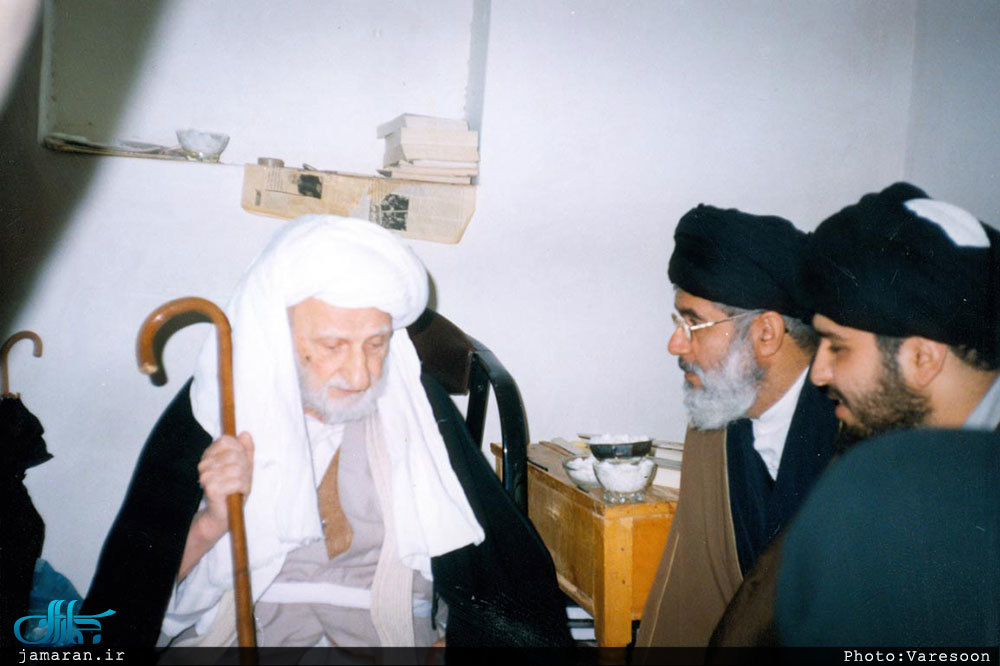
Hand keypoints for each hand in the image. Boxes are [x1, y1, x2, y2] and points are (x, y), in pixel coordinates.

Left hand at [177, 431, 254, 580]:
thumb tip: (245, 433)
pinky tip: (211, 491)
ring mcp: (239, 483)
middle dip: (212, 463)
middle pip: (228, 455)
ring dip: (207, 475)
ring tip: (210, 483)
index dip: (216, 447)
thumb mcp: (230, 466)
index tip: (214, 459)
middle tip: (210, 473)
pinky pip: (214, 483)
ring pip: (217, 469)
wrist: (219, 514)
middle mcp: (246, 471)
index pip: (227, 440)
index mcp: (245, 460)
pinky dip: (208, 485)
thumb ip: (240, 449)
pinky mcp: (230, 496)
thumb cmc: (225, 488)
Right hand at [196, 431, 253, 541]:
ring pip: (237, 468)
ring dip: (245, 479)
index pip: (226, 440)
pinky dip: (243, 488)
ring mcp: (206, 476)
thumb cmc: (233, 488)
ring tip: (240, 487)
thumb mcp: (243, 466)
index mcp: (210, 455)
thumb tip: (245, 434)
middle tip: (242, 479)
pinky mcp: (211, 489)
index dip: (239, 450)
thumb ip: (245, 449)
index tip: (240, 463)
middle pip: (234, 455)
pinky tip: (239, 492)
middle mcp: (204, 464)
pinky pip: (236, 482)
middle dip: (245, 467)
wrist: (223, 513)